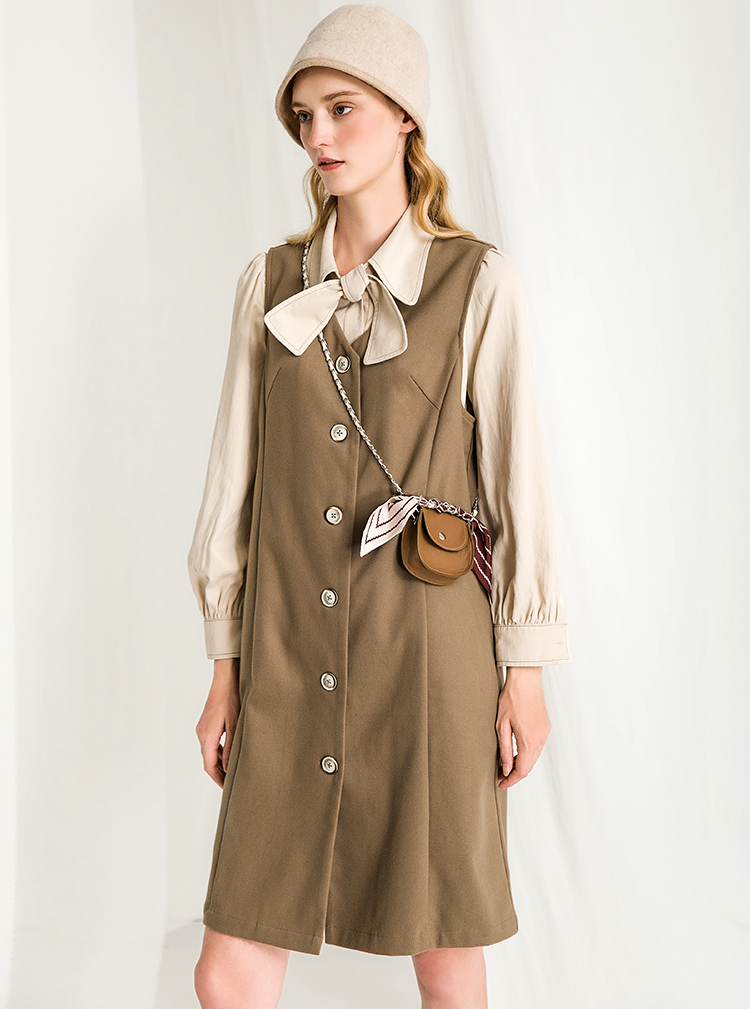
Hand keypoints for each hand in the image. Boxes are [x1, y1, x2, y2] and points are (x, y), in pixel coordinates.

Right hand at [195, 658, 240, 787]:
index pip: (209, 765)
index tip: (227, 788)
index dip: (218, 779)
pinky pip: (210, 743)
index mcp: (207, 736)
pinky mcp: (206, 723)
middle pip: (208, 761)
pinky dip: (218, 752)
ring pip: (208, 752)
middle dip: (219, 774)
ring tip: (232, 771)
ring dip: (218, 763)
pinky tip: (229, 754)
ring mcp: (202, 728)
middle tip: (232, 783)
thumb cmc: (231, 698)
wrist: (225, 678)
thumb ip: (231, 747)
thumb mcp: (235, 724)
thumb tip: (228, 766)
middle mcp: (201, 733)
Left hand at [496, 666, 550, 788]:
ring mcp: (545, 733)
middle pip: (529, 766)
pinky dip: (528, 754)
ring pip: (534, 758)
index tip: (501, 783)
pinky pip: (538, 747)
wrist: (526, 679)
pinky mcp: (546, 727)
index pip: (522, 770)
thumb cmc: (511, 699)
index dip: (511, 780)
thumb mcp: (501, 725)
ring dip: (522, 764)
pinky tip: (517, 752)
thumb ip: (505, 750)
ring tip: (506, 765)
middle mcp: (541, 739)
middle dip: (515, 774)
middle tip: (500, 775)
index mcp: (529, 740)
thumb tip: (506, 768)